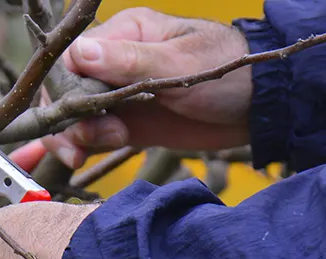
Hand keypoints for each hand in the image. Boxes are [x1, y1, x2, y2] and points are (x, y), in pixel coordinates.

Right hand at [22, 7, 254, 169]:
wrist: (262, 108)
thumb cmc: (229, 70)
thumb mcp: (179, 64)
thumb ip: (128, 61)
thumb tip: (80, 53)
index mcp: (124, 34)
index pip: (72, 58)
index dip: (63, 88)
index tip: (71, 113)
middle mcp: (114, 63)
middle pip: (66, 89)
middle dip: (64, 118)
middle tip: (79, 144)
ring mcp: (119, 95)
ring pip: (75, 115)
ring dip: (75, 135)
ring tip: (92, 149)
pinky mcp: (128, 123)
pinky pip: (92, 134)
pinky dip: (83, 146)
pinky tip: (86, 157)